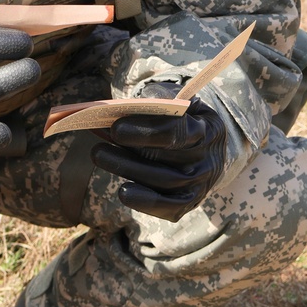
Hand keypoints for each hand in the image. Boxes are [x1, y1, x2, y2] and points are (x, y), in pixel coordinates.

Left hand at [90, 82, 227, 221]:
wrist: (209, 148)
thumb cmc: (185, 118)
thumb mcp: (178, 101)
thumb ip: (157, 99)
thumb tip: (123, 108)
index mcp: (208, 128)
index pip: (176, 131)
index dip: (145, 131)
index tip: (115, 128)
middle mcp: (208, 158)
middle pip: (166, 158)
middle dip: (129, 152)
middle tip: (97, 148)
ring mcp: (202, 183)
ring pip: (165, 181)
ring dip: (128, 171)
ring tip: (99, 156)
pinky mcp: (191, 201)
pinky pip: (170, 207)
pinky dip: (146, 202)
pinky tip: (123, 192)